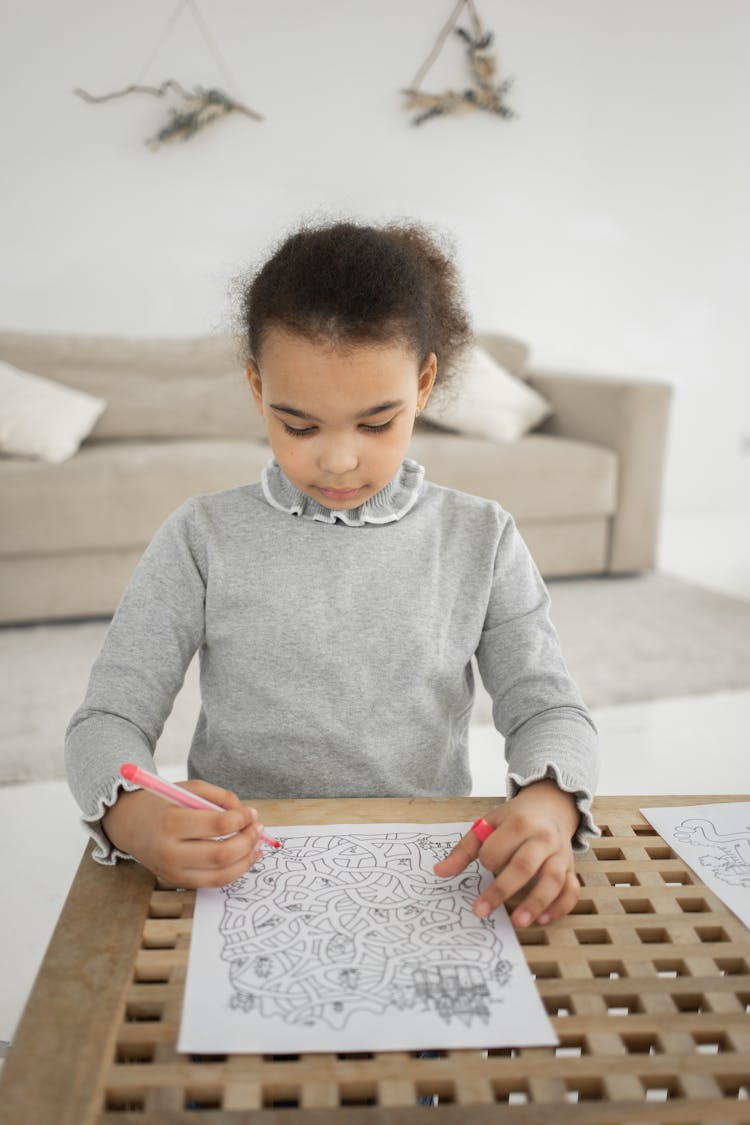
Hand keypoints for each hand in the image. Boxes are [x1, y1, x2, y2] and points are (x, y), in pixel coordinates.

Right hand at [101, 779, 263, 887]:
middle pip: (221, 855)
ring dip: (246, 860)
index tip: (251, 813)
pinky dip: (234, 871)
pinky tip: (244, 857)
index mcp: (171, 822)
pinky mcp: (177, 882)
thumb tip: (248, 814)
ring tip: (257, 844)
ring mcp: (172, 872)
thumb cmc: (162, 803)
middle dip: (248, 841)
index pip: (217, 825)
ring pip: (221, 875)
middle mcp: (170, 852)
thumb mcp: (189, 788)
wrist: (129, 824)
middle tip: (258, 828)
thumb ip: (221, 797)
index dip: (242, 819)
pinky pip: (213, 882)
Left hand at [433, 780, 579, 926]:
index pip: (498, 848)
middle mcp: (543, 838)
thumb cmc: (515, 819)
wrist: (550, 807)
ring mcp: (560, 854)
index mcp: (520, 823)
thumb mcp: (488, 824)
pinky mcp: (571, 869)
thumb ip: (464, 849)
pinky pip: (571, 890)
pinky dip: (560, 907)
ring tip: (518, 922)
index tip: (482, 865)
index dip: (487, 860)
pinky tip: (543, 920)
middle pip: (525, 866)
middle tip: (482, 911)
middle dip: (502, 890)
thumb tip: (439, 872)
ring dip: (536, 903)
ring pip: (553, 880)